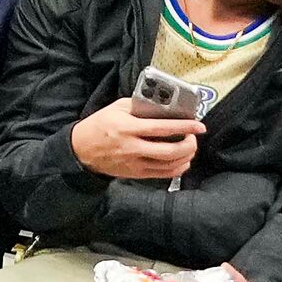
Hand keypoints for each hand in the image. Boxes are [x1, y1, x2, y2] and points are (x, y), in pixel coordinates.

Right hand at [69, 99, 204, 179]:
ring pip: (170, 165)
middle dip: (189, 145)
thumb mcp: (116, 109)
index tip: (199, 125)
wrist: (82, 149)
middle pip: (170, 151)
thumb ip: (139, 107)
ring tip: (190, 147)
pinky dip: (178, 168)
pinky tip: (182, 160)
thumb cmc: (99, 125)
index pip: (162, 128)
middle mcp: (133, 147)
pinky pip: (164, 174)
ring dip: (186, 156)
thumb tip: (162, 108)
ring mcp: (135, 163)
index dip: (184, 127)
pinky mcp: (136, 174)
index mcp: (128, 128)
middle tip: (193, 136)